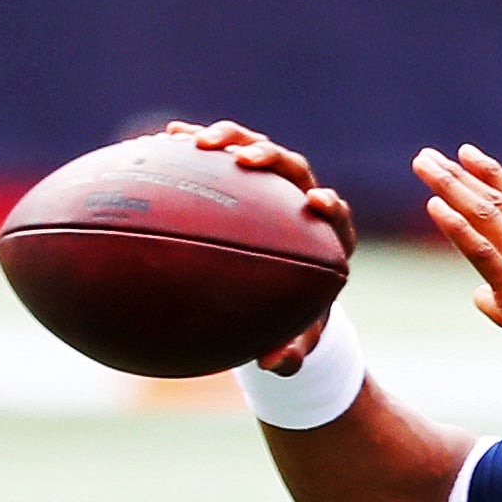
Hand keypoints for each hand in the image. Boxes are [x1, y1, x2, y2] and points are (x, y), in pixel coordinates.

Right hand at [168, 119, 357, 375]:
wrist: (279, 291)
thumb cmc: (292, 315)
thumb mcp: (295, 336)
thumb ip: (290, 351)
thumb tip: (273, 364)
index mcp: (326, 236)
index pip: (336, 212)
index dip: (328, 204)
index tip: (316, 202)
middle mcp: (301, 200)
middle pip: (294, 167)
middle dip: (270, 157)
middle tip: (242, 158)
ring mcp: (272, 184)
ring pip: (256, 148)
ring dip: (230, 138)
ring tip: (196, 140)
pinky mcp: (243, 176)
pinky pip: (221, 153)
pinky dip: (197, 143)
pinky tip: (164, 137)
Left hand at [412, 143, 501, 392]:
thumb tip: (481, 295)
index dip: (493, 177)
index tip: (468, 156)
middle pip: (499, 201)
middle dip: (460, 175)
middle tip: (429, 156)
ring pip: (486, 216)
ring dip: (450, 187)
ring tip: (423, 164)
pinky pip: (482, 251)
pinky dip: (456, 226)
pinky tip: (434, 206)